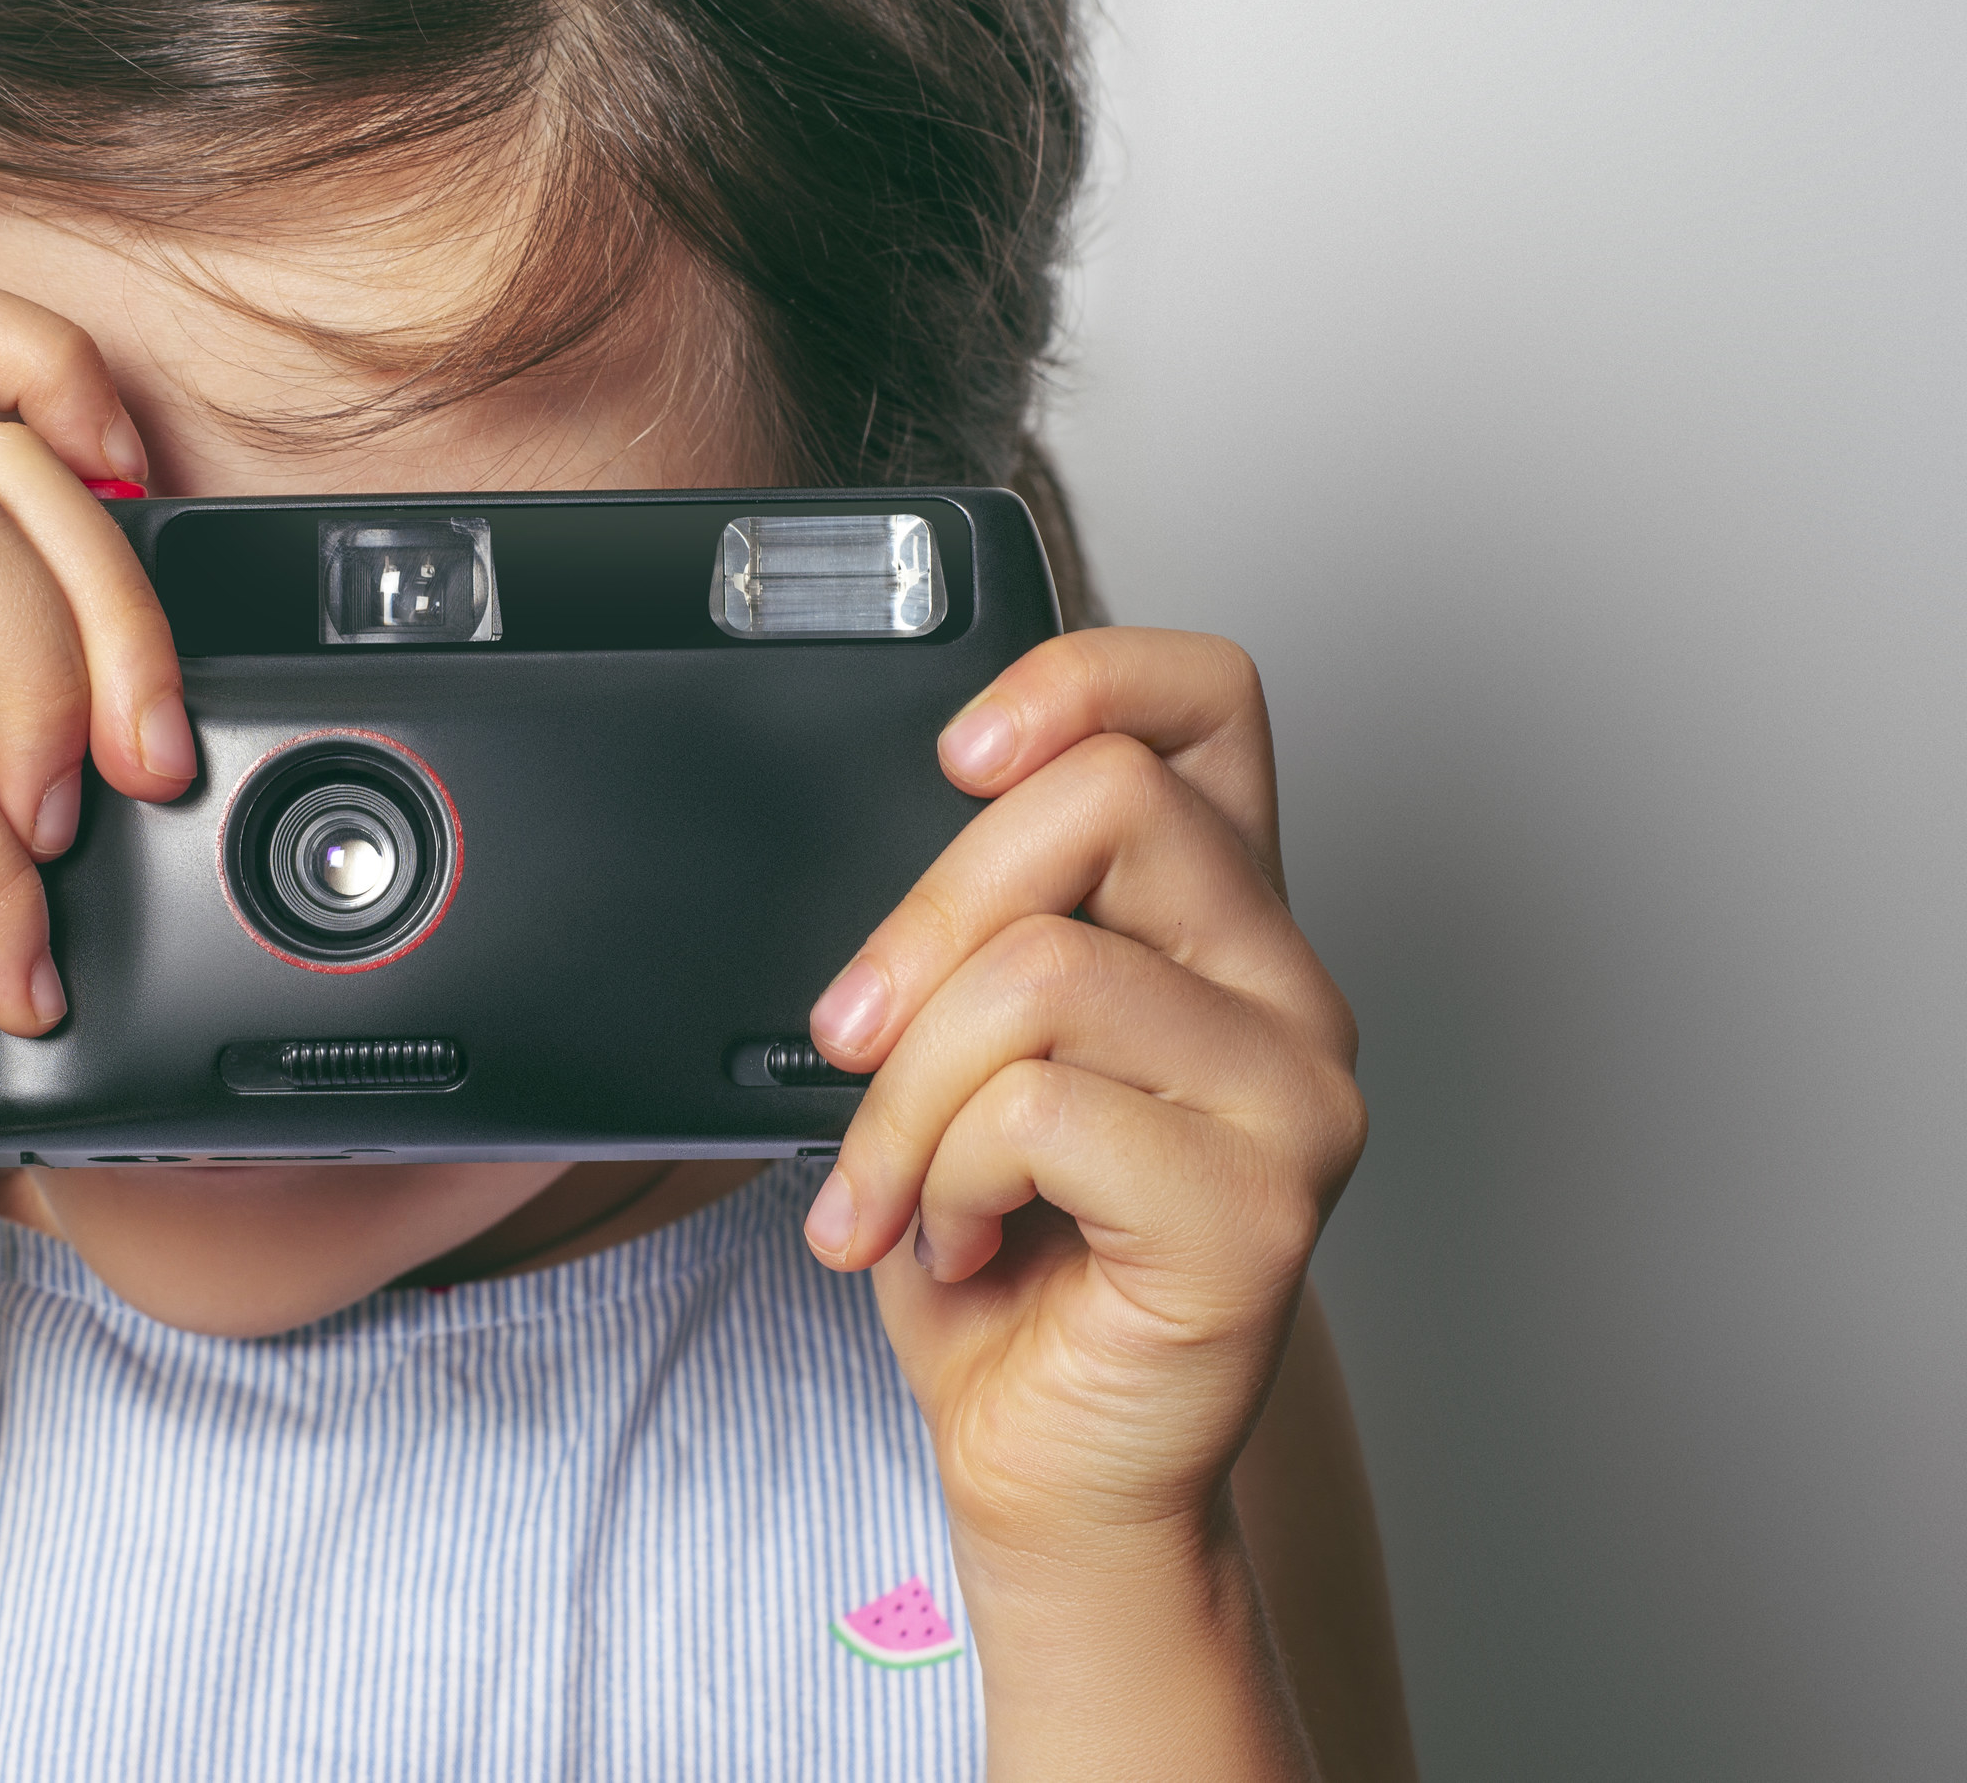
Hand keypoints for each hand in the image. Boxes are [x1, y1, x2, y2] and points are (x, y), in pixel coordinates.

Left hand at [801, 628, 1364, 1573]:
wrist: (1055, 1463)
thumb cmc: (1007, 1254)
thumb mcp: (965, 1050)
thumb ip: (976, 928)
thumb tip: (898, 824)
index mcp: (1214, 923)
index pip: (1205, 701)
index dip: (1081, 677)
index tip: (957, 752)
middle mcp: (1285, 985)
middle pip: (1104, 801)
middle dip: (922, 919)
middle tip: (847, 1039)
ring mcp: (1292, 1093)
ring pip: (1043, 967)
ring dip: (909, 1093)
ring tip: (902, 1187)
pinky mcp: (1257, 1207)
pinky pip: (1038, 1109)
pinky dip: (944, 1175)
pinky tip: (960, 1240)